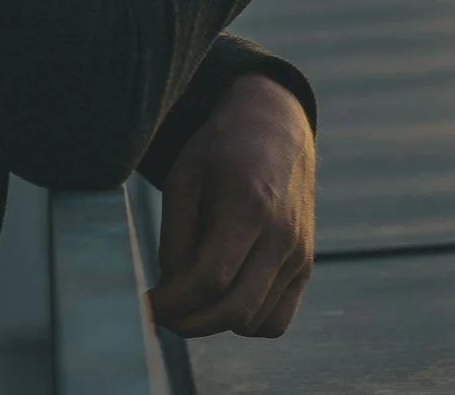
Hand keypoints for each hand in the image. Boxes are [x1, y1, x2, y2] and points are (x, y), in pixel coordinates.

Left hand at [146, 72, 316, 338]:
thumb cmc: (222, 151)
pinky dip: (247, 323)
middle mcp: (281, 235)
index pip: (210, 279)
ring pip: (255, 322)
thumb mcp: (184, 178)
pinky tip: (224, 300)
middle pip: (235, 310)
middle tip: (164, 314)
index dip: (173, 303)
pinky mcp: (306, 266)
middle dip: (190, 323)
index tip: (149, 304)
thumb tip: (171, 292)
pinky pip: (277, 320)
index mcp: (248, 206)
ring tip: (193, 300)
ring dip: (216, 323)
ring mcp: (299, 254)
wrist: (276, 131)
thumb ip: (175, 238)